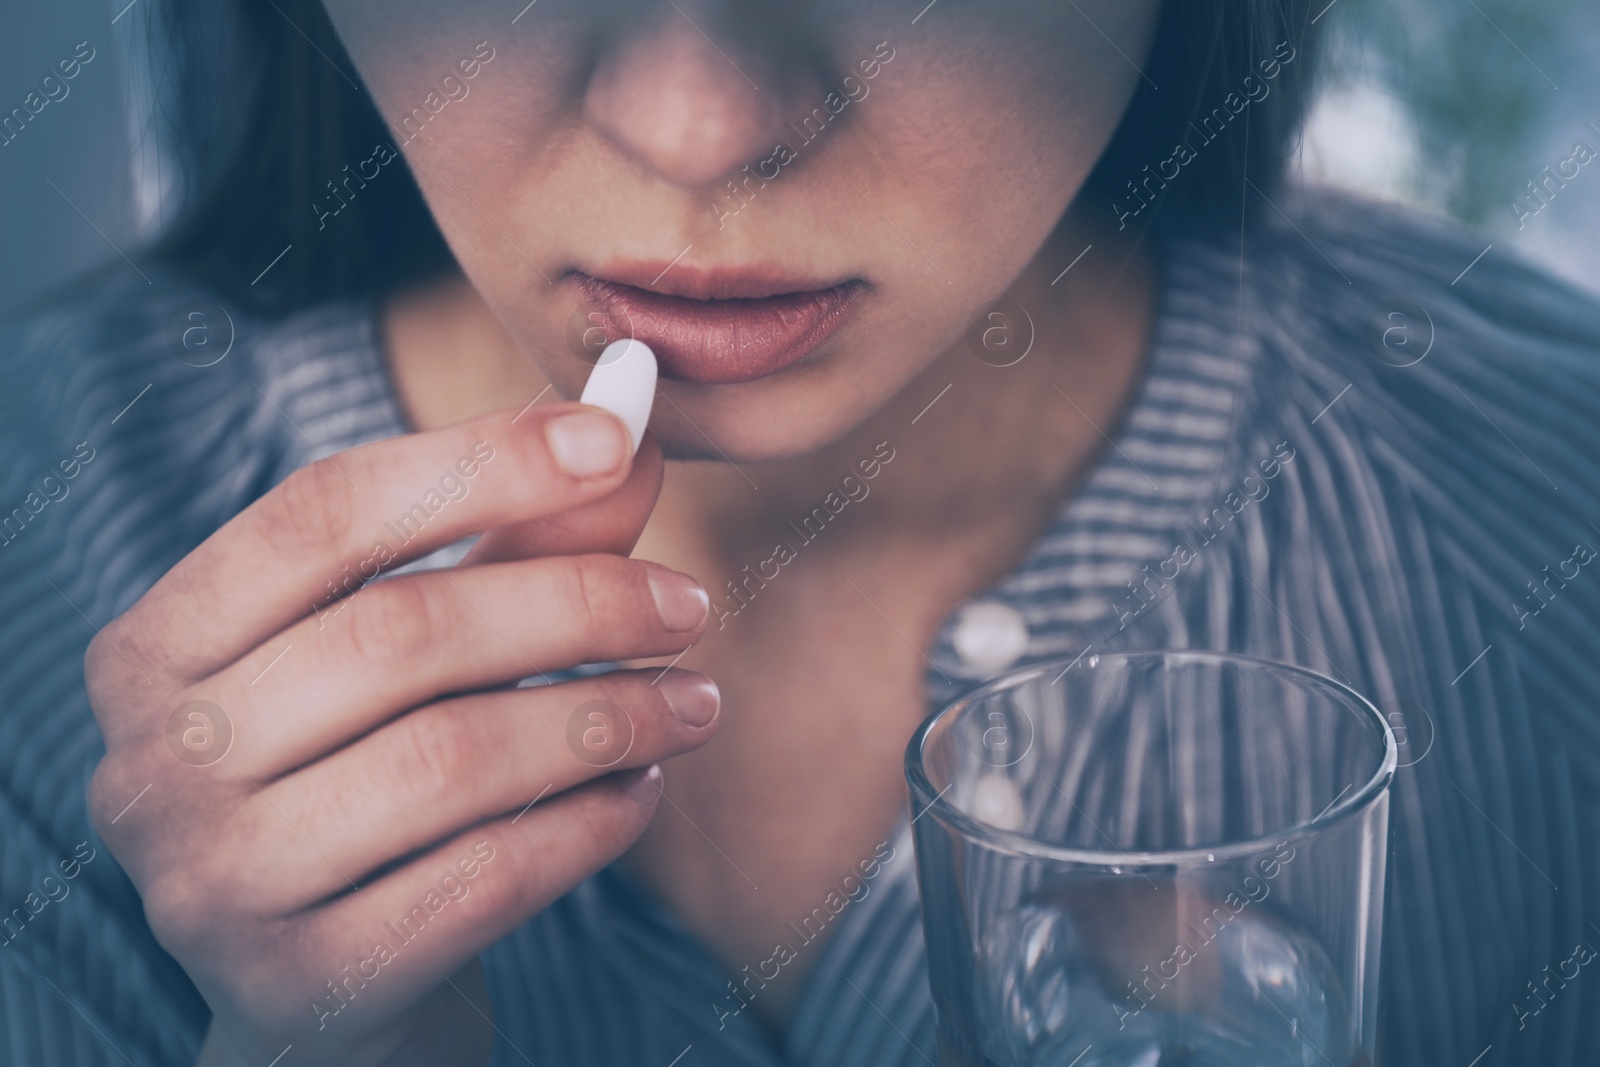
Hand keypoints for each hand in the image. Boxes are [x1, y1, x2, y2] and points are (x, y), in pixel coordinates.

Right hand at [85, 403, 716, 1065]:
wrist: (324, 979)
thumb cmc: (370, 774)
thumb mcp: (422, 649)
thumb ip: (511, 541)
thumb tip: (633, 428)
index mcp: (161, 644)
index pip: (321, 512)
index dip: (481, 462)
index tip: (619, 439)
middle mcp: (156, 759)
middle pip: (397, 634)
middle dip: (575, 604)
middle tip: (687, 606)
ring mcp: (213, 881)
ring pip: (445, 759)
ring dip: (602, 718)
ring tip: (692, 704)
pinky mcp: (300, 983)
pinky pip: (479, 881)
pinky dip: (585, 827)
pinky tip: (639, 792)